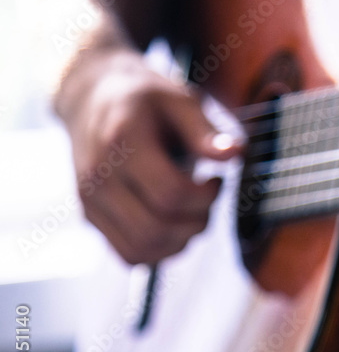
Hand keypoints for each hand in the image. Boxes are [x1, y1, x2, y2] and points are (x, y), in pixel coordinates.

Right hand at [61, 50, 241, 263]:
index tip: (217, 180)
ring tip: (194, 213)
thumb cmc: (145, 98)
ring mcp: (90, 200)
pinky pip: (128, 254)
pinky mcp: (90, 217)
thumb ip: (206, 131)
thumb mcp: (180, 101)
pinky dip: (160, 251)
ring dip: (181, 241)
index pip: (170, 193)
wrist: (92, 97)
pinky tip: (175, 225)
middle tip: (208, 200)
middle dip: (197, 222)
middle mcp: (98, 176)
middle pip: (156, 228)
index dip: (206, 196)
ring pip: (142, 249)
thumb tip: (235, 154)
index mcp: (122, 142)